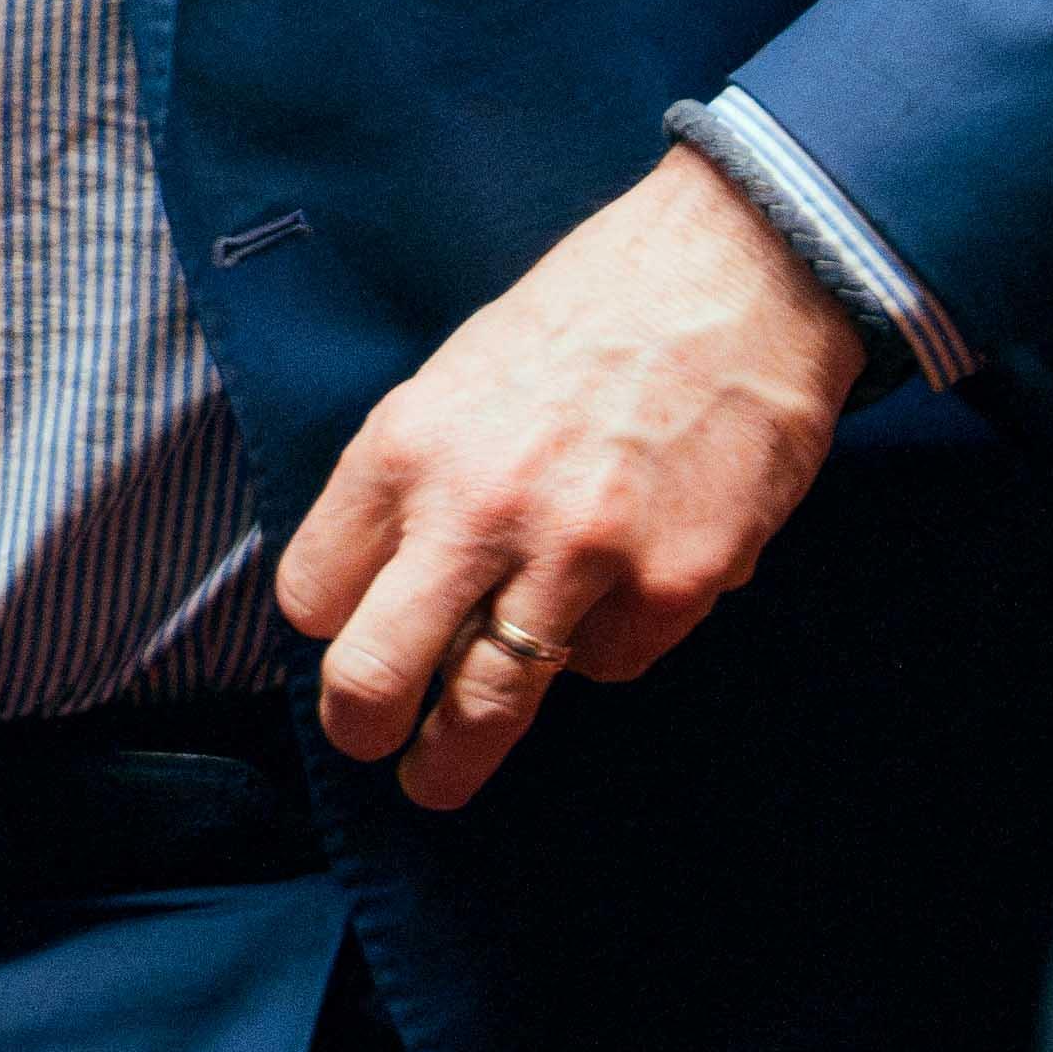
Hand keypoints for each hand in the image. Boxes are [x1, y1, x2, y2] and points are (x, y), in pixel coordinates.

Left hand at [277, 144, 860, 811]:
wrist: (739, 276)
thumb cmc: (590, 318)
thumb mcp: (459, 378)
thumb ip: (417, 481)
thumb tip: (383, 582)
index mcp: (406, 447)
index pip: (313, 592)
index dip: (328, 623)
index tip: (344, 635)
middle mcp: (479, 509)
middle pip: (372, 677)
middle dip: (361, 728)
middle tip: (372, 746)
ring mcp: (579, 558)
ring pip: (489, 706)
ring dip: (458, 755)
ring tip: (441, 775)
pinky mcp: (674, 588)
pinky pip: (608, 665)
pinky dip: (600, 649)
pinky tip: (615, 595)